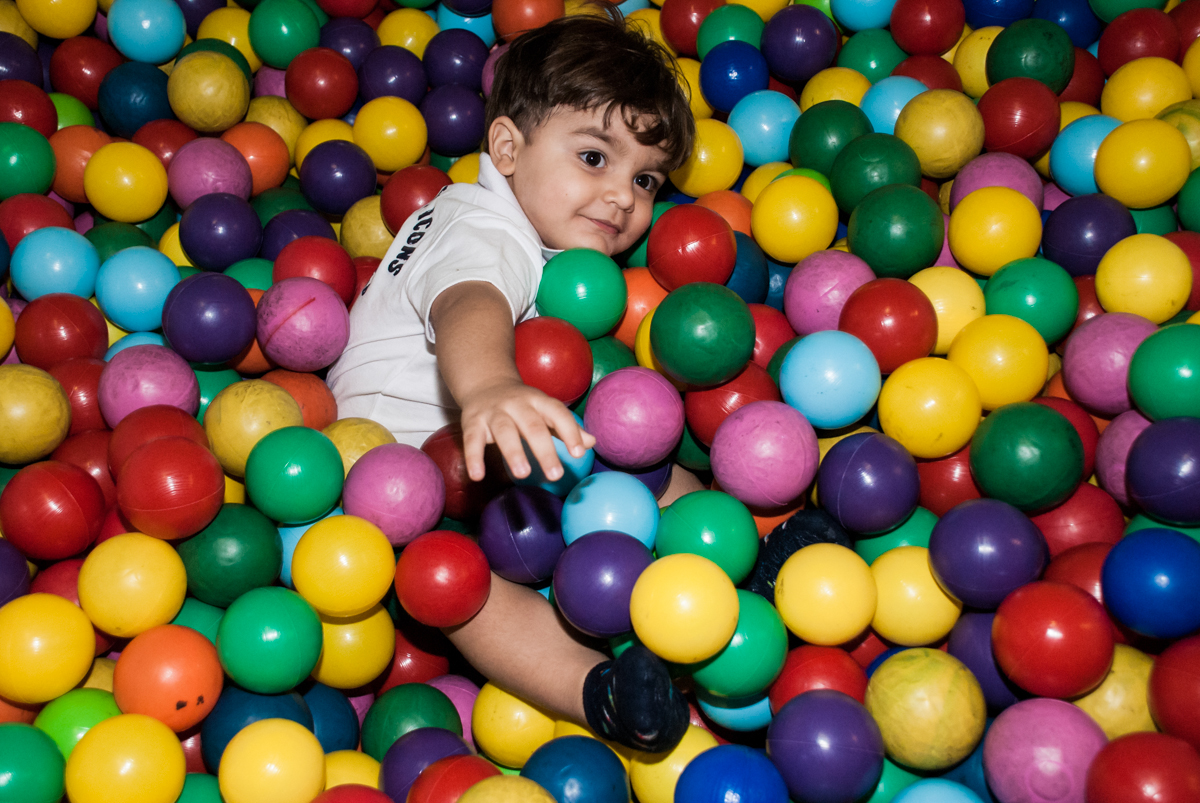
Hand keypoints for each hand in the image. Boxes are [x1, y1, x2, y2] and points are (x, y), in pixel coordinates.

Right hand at [458, 379, 595, 482]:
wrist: (485, 383)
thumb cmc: (523, 405)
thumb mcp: (545, 410)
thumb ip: (565, 427)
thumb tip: (591, 443)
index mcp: (539, 401)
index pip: (557, 414)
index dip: (570, 432)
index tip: (579, 453)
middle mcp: (517, 405)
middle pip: (533, 426)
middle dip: (544, 450)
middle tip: (555, 475)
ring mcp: (494, 412)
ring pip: (504, 431)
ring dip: (514, 452)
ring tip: (523, 474)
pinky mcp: (473, 422)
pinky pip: (472, 440)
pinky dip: (474, 457)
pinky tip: (477, 476)